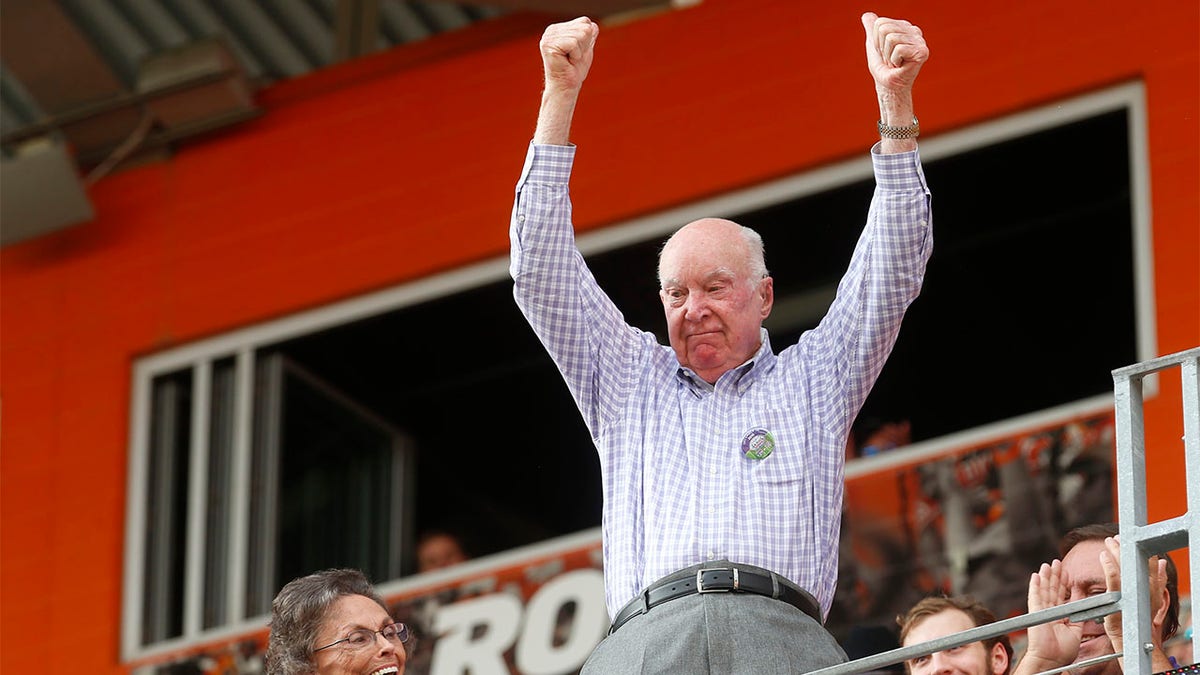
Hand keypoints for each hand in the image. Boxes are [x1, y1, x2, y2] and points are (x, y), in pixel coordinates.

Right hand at [540, 17, 598, 93]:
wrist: (566, 87)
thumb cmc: (574, 70)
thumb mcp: (585, 50)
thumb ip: (589, 36)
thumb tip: (593, 25)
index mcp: (559, 28)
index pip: (585, 22)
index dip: (587, 40)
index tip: (577, 52)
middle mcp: (552, 30)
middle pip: (584, 27)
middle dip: (584, 46)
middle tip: (573, 58)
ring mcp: (549, 37)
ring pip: (580, 35)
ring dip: (579, 52)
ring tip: (570, 60)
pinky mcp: (549, 45)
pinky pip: (574, 43)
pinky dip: (575, 55)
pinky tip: (567, 62)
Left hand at [861, 13, 927, 92]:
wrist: (888, 85)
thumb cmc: (883, 67)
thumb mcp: (874, 45)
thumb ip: (872, 29)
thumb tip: (866, 15)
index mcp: (905, 27)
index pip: (880, 23)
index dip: (876, 41)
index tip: (884, 52)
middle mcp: (914, 31)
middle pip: (884, 29)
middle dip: (882, 48)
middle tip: (890, 59)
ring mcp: (920, 41)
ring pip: (891, 38)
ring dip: (888, 55)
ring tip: (895, 63)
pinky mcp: (922, 52)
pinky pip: (898, 49)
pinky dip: (894, 61)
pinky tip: (901, 66)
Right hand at [1020, 560, 1081, 673]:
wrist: (1052, 659)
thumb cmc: (1063, 651)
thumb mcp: (1076, 631)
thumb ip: (1078, 616)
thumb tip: (1083, 602)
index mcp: (1059, 616)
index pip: (1062, 596)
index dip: (1065, 584)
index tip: (1067, 573)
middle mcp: (1049, 611)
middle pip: (1053, 589)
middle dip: (1056, 576)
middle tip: (1058, 562)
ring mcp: (1041, 611)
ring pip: (1044, 589)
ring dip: (1046, 576)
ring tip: (1048, 564)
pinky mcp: (1036, 612)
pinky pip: (1035, 596)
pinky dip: (1035, 586)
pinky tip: (1036, 576)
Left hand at [1098, 535, 1170, 668]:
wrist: (1131, 640)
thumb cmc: (1139, 619)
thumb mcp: (1151, 599)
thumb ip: (1157, 580)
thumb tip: (1161, 562)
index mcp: (1152, 590)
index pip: (1150, 566)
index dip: (1144, 551)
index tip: (1135, 538)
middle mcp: (1145, 592)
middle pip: (1138, 565)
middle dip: (1128, 549)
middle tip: (1119, 536)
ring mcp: (1132, 597)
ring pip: (1126, 570)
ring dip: (1117, 553)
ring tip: (1110, 541)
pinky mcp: (1118, 601)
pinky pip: (1114, 581)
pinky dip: (1109, 567)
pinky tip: (1103, 556)